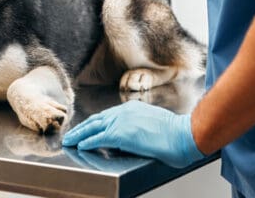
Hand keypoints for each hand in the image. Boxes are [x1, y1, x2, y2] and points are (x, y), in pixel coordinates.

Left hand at [61, 100, 203, 167]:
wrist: (185, 135)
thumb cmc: (177, 134)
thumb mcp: (153, 124)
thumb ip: (138, 127)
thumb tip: (131, 138)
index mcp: (132, 109)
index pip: (107, 115)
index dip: (94, 123)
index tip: (86, 128)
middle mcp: (124, 112)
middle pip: (96, 120)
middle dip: (82, 128)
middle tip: (71, 134)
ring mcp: (121, 122)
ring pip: (93, 128)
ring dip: (79, 134)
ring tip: (70, 140)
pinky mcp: (121, 134)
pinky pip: (98, 138)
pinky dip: (87, 142)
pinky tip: (80, 146)